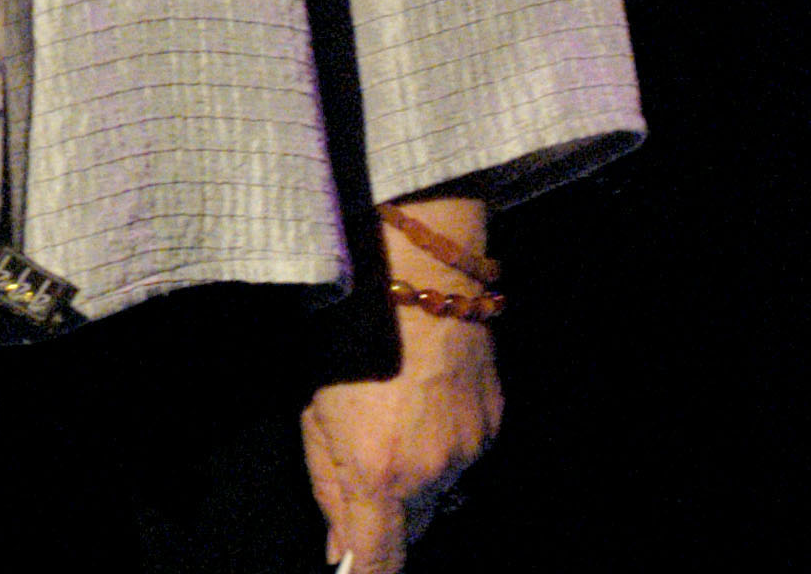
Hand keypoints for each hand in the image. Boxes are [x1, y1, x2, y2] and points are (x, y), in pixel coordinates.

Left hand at [299, 200, 502, 571]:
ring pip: (441, 487)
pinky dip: (444, 438)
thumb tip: (342, 549)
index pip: (381, 559)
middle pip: (413, 524)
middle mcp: (433, 471)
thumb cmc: (347, 328)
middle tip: (366, 462)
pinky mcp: (495, 421)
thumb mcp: (315, 405)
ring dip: (418, 471)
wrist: (418, 267)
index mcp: (380, 470)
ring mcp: (471, 448)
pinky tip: (425, 393)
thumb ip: (329, 483)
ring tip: (395, 409)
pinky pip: (465, 451)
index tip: (356, 570)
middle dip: (389, 512)